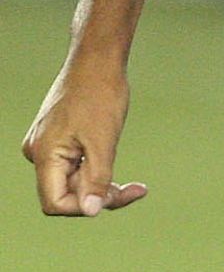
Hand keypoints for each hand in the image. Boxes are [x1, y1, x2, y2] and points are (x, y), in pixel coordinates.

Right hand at [22, 62, 146, 216]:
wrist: (97, 59)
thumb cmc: (100, 94)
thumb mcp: (103, 141)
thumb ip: (96, 179)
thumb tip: (91, 211)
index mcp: (44, 155)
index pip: (56, 203)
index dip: (85, 207)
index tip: (118, 195)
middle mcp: (39, 153)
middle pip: (67, 193)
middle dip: (100, 195)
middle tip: (136, 188)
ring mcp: (48, 145)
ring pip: (73, 181)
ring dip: (101, 184)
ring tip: (133, 183)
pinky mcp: (59, 138)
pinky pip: (75, 165)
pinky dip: (96, 169)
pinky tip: (116, 162)